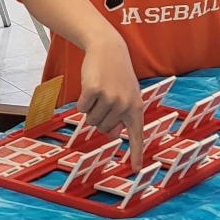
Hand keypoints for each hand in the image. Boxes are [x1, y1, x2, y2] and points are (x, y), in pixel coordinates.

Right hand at [76, 35, 143, 169]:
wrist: (108, 48)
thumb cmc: (116, 74)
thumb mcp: (124, 95)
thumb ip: (121, 116)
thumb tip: (112, 135)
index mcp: (136, 107)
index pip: (137, 135)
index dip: (136, 153)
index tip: (137, 170)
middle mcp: (125, 105)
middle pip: (104, 128)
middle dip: (100, 116)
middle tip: (105, 97)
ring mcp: (110, 98)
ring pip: (92, 120)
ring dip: (91, 108)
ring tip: (99, 90)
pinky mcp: (94, 91)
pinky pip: (82, 109)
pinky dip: (82, 100)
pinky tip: (90, 86)